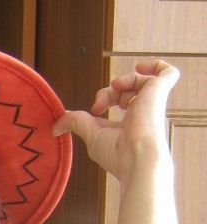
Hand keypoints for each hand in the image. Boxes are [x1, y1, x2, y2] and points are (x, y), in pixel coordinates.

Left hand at [52, 60, 179, 178]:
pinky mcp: (160, 92)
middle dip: (109, 91)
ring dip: (125, 79)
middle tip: (101, 104)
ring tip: (117, 86)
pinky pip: (167, 72)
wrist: (136, 157)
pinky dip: (154, 65)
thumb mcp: (90, 134)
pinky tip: (140, 68)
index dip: (104, 99)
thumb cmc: (117, 153)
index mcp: (131, 125)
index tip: (95, 109)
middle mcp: (144, 114)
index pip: (120, 103)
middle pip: (128, 90)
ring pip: (142, 81)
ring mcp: (153, 103)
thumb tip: (55, 127)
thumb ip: (74, 124)